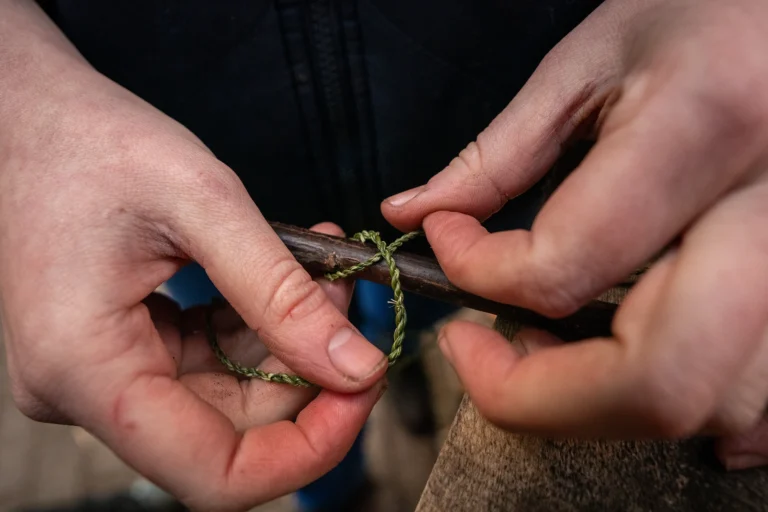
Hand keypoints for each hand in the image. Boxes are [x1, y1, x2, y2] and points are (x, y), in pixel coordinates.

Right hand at [1, 2, 385, 507]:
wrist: (29, 116)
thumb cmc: (92, 142)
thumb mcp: (202, 204)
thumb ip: (281, 294)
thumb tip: (357, 367)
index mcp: (87, 370)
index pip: (213, 473)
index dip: (306, 448)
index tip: (365, 386)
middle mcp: (86, 392)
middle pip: (231, 433)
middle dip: (307, 372)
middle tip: (348, 295)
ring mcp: (104, 376)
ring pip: (230, 398)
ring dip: (289, 342)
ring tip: (323, 269)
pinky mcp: (124, 352)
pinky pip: (210, 364)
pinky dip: (259, 326)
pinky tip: (289, 274)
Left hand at [383, 0, 767, 466]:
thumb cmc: (697, 16)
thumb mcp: (585, 62)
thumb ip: (494, 156)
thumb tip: (410, 216)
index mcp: (701, 131)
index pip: (566, 266)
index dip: (478, 273)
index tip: (445, 241)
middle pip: (654, 380)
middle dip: (535, 393)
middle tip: (477, 348)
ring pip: (709, 404)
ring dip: (600, 402)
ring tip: (545, 344)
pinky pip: (758, 400)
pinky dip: (678, 406)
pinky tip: (628, 364)